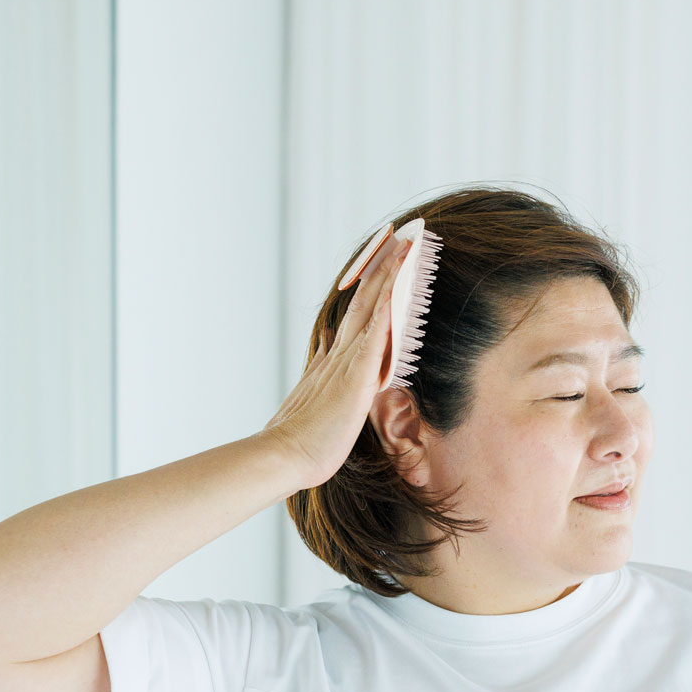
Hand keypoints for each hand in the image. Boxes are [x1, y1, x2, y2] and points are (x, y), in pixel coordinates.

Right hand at [261, 232, 410, 490]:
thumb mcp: (314, 396)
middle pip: (365, 298)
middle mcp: (341, 351)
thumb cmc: (304, 437)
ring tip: (405, 246)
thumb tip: (327, 341)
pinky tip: (398, 286)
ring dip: (389, 275)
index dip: (372, 285)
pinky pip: (377, 331)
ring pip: (373, 306)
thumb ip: (322, 368)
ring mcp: (348, 359)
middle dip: (383, 267)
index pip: (357, 313)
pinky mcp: (358, 373)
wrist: (286, 453)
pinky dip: (387, 305)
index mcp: (333, 358)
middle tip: (398, 237)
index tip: (383, 260)